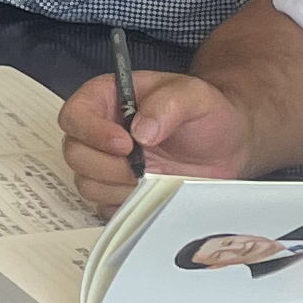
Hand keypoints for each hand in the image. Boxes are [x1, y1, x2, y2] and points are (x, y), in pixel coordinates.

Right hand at [58, 64, 251, 208]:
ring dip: (117, 186)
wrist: (227, 144)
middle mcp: (100, 131)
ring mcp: (107, 164)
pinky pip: (104, 206)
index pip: (75, 114)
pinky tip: (150, 191)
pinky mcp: (118, 191)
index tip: (125, 144)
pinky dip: (125, 203)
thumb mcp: (194, 96)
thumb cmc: (206, 113)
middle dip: (106, 165)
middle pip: (74, 153)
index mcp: (108, 99)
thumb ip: (167, 105)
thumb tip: (140, 131)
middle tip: (140, 167)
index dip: (91, 132)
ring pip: (86, 183)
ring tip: (150, 177)